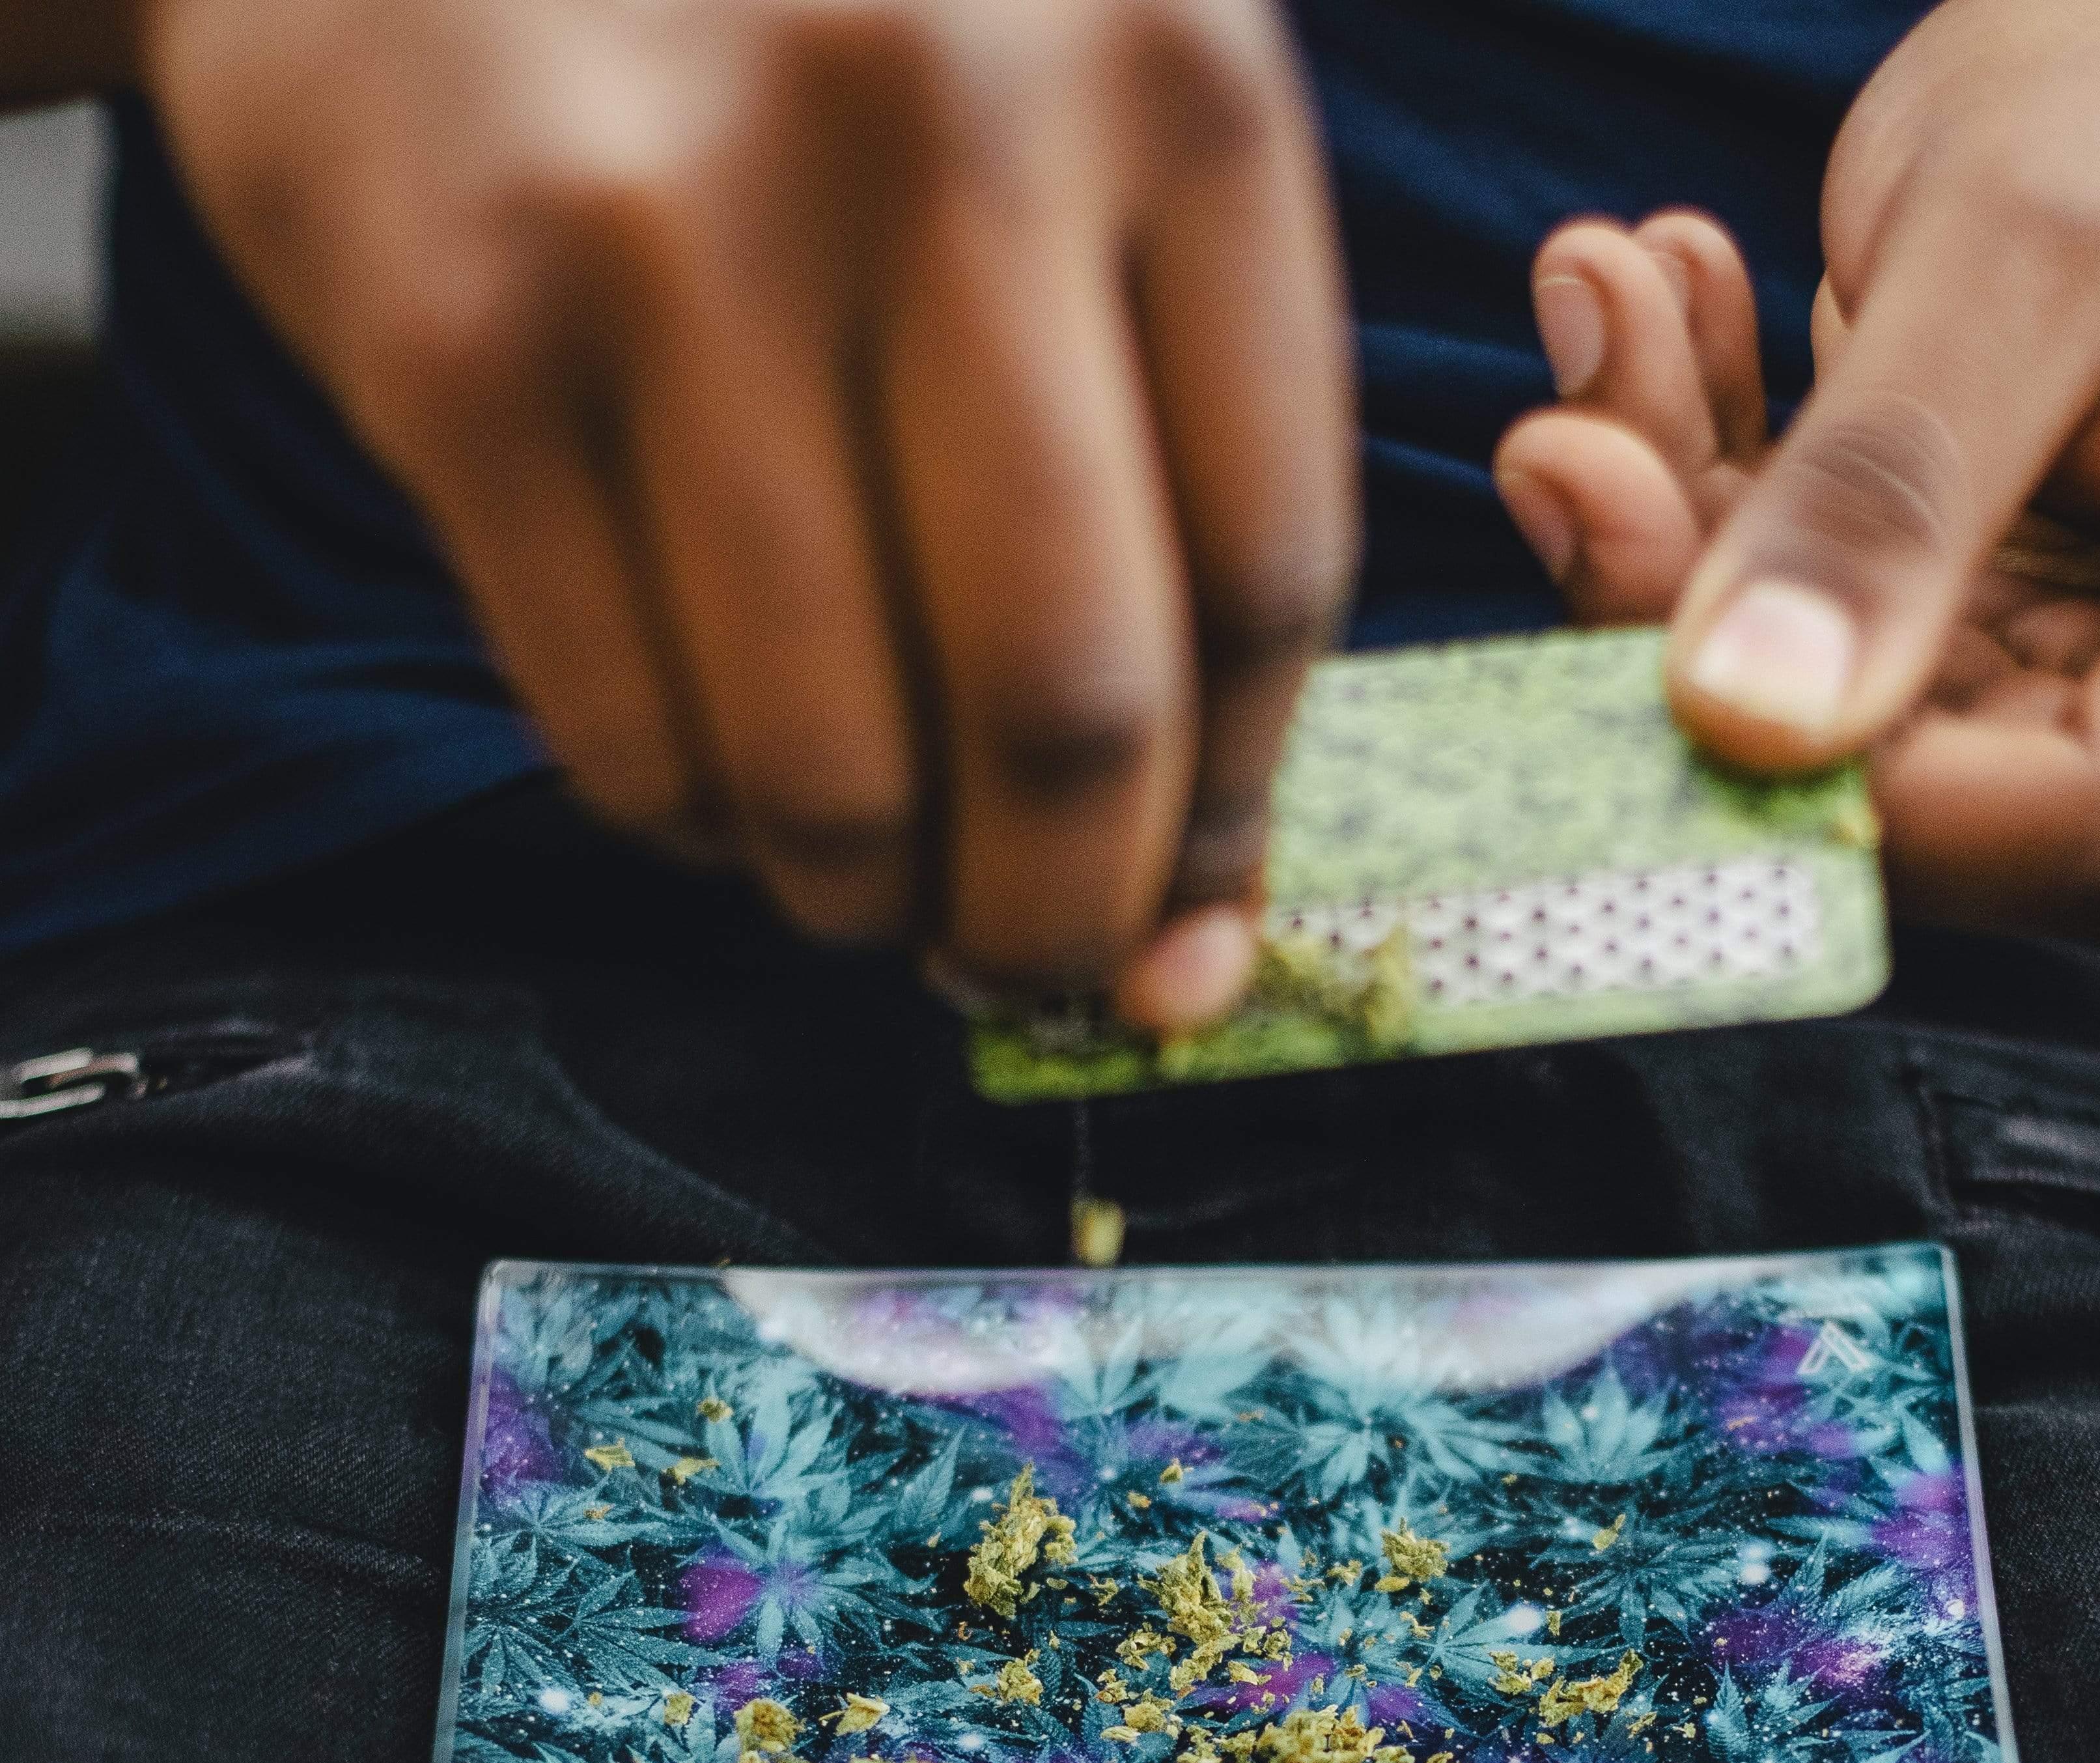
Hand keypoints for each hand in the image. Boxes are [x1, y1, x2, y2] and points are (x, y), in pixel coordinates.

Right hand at [135, 0, 1355, 1026]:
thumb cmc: (824, 54)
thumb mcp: (1070, 175)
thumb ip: (1176, 515)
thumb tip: (1193, 958)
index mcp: (1173, 78)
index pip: (1267, 577)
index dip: (1223, 817)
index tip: (1173, 917)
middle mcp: (941, 123)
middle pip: (1063, 700)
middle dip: (1048, 917)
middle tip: (1016, 961)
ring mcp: (676, 222)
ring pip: (832, 760)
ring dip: (860, 895)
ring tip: (860, 874)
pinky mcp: (458, 332)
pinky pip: (625, 736)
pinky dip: (693, 825)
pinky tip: (712, 769)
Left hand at [1495, 0, 2099, 934]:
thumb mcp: (2038, 222)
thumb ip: (1893, 482)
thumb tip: (1739, 723)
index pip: (2092, 830)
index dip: (1839, 778)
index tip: (1636, 592)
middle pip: (1940, 803)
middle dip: (1711, 632)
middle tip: (1567, 431)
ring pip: (1843, 742)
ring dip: (1682, 546)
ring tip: (1613, 316)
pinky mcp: (2020, 679)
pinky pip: (1824, 671)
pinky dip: (1714, 519)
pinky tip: (1667, 337)